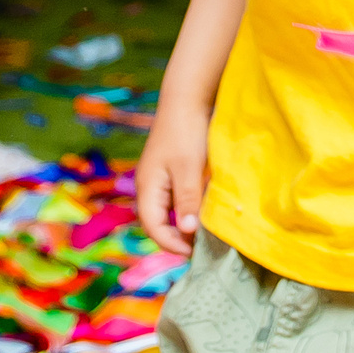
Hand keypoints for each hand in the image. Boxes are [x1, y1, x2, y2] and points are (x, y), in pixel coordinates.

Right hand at [135, 105, 208, 255]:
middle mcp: (150, 187)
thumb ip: (187, 200)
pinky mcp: (171, 172)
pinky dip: (189, 209)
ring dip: (184, 225)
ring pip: (169, 212)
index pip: (153, 228)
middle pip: (158, 223)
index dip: (172, 244)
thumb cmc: (186, 132)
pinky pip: (177, 199)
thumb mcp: (188, 169)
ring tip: (206, 234)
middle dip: (177, 238)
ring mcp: (160, 179)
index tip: (195, 253)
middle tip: (202, 248)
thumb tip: (187, 232)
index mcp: (147, 188)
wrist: (187, 99)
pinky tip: (205, 211)